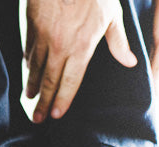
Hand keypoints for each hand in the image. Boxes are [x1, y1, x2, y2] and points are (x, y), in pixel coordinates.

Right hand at [25, 0, 136, 123]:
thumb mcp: (111, 14)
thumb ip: (118, 41)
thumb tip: (130, 62)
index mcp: (81, 48)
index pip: (70, 83)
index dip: (62, 101)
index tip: (56, 115)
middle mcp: (60, 47)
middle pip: (49, 81)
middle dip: (43, 102)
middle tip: (37, 119)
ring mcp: (43, 37)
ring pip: (35, 68)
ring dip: (32, 86)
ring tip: (29, 99)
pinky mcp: (32, 26)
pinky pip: (28, 51)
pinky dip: (28, 64)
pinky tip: (28, 71)